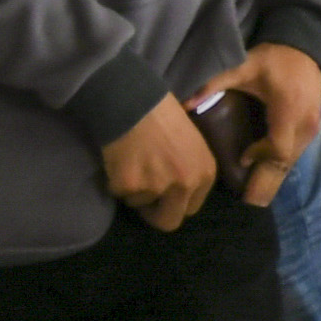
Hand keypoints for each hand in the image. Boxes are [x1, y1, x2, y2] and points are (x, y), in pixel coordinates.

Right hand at [99, 95, 219, 232]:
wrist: (133, 99)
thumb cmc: (164, 115)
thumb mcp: (192, 144)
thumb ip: (189, 172)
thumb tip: (178, 197)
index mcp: (205, 173)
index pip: (190, 209)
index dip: (174, 203)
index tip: (163, 194)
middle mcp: (185, 183)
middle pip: (168, 221)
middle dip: (154, 213)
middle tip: (143, 195)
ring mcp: (156, 186)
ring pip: (139, 204)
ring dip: (133, 188)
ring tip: (133, 160)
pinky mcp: (128, 185)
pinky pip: (119, 193)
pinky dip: (116, 180)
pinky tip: (120, 157)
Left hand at [199, 42, 320, 210]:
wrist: (305, 47)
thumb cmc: (274, 58)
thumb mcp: (244, 66)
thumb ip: (214, 83)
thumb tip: (183, 104)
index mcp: (288, 110)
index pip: (277, 147)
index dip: (259, 157)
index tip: (241, 159)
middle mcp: (304, 124)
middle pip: (286, 163)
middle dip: (267, 183)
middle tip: (249, 203)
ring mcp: (311, 128)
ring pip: (293, 162)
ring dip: (274, 177)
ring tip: (256, 196)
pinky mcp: (312, 129)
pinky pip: (296, 154)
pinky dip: (280, 166)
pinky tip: (266, 176)